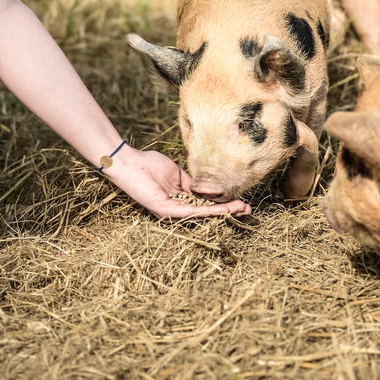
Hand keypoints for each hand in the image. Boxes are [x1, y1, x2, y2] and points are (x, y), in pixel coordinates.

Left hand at [105, 146, 251, 219]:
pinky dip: (209, 211)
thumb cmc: (149, 165)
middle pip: (208, 215)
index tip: (242, 202)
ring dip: (224, 213)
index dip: (224, 205)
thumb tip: (206, 187)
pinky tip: (223, 209)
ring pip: (203, 215)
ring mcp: (172, 212)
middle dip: (229, 213)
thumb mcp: (177, 174)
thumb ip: (191, 183)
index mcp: (180, 201)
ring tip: (241, 209)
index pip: (206, 206)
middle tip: (248, 210)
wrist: (131, 163)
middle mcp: (178, 210)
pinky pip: (192, 212)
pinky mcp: (167, 211)